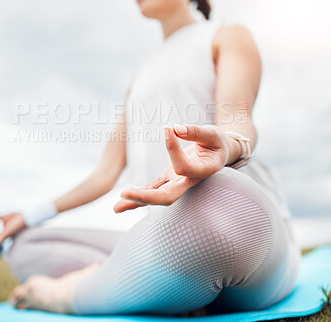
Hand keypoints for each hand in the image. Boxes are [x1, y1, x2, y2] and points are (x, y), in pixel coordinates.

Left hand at [114, 123, 231, 211]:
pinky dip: (138, 195)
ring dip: (137, 201)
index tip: (169, 129)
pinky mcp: (169, 179)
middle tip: (125, 193)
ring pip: (157, 197)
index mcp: (203, 171)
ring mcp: (178, 183)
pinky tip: (121, 203)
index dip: (173, 149)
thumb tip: (175, 128)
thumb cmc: (217, 142)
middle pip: (168, 197)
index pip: (183, 168)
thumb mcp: (212, 134)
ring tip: (115, 208)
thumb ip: (195, 132)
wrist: (220, 154)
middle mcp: (189, 182)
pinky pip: (153, 188)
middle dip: (147, 197)